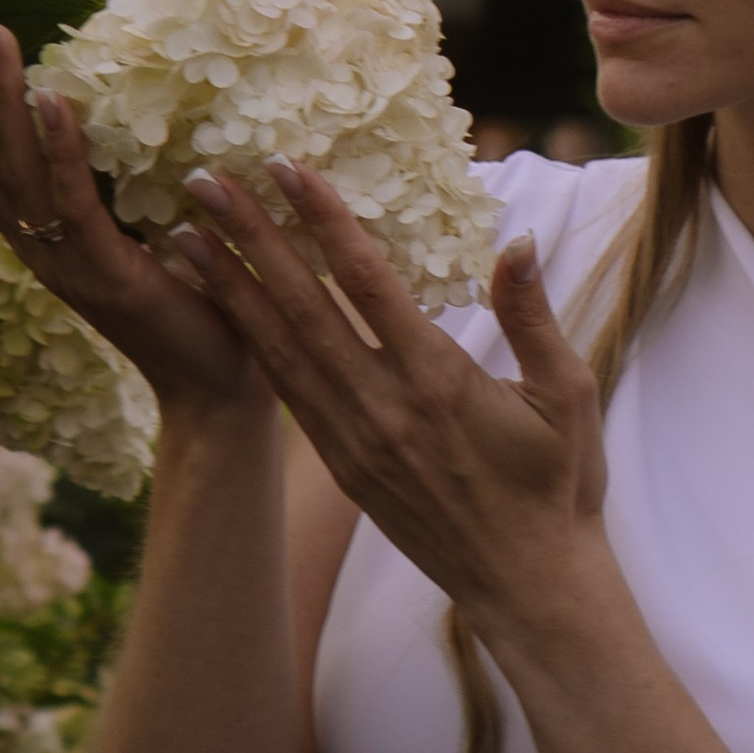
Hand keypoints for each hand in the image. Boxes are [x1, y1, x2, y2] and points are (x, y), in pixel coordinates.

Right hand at [0, 16, 272, 421]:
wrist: (212, 389)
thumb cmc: (184, 303)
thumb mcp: (131, 230)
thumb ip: (104, 180)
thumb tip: (95, 98)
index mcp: (30, 233)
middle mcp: (30, 245)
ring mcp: (62, 260)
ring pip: (16, 167)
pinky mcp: (106, 272)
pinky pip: (72, 200)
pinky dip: (60, 147)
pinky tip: (49, 96)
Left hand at [170, 160, 605, 627]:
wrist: (526, 586)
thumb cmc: (557, 487)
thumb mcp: (569, 397)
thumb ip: (533, 316)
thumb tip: (519, 240)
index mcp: (437, 380)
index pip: (366, 281)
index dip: (322, 218)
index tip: (286, 166)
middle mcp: (381, 407)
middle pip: (301, 306)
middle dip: (249, 237)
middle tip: (204, 179)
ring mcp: (352, 440)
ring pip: (278, 349)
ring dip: (229, 287)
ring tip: (184, 233)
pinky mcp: (340, 465)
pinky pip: (285, 391)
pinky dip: (249, 342)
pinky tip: (220, 306)